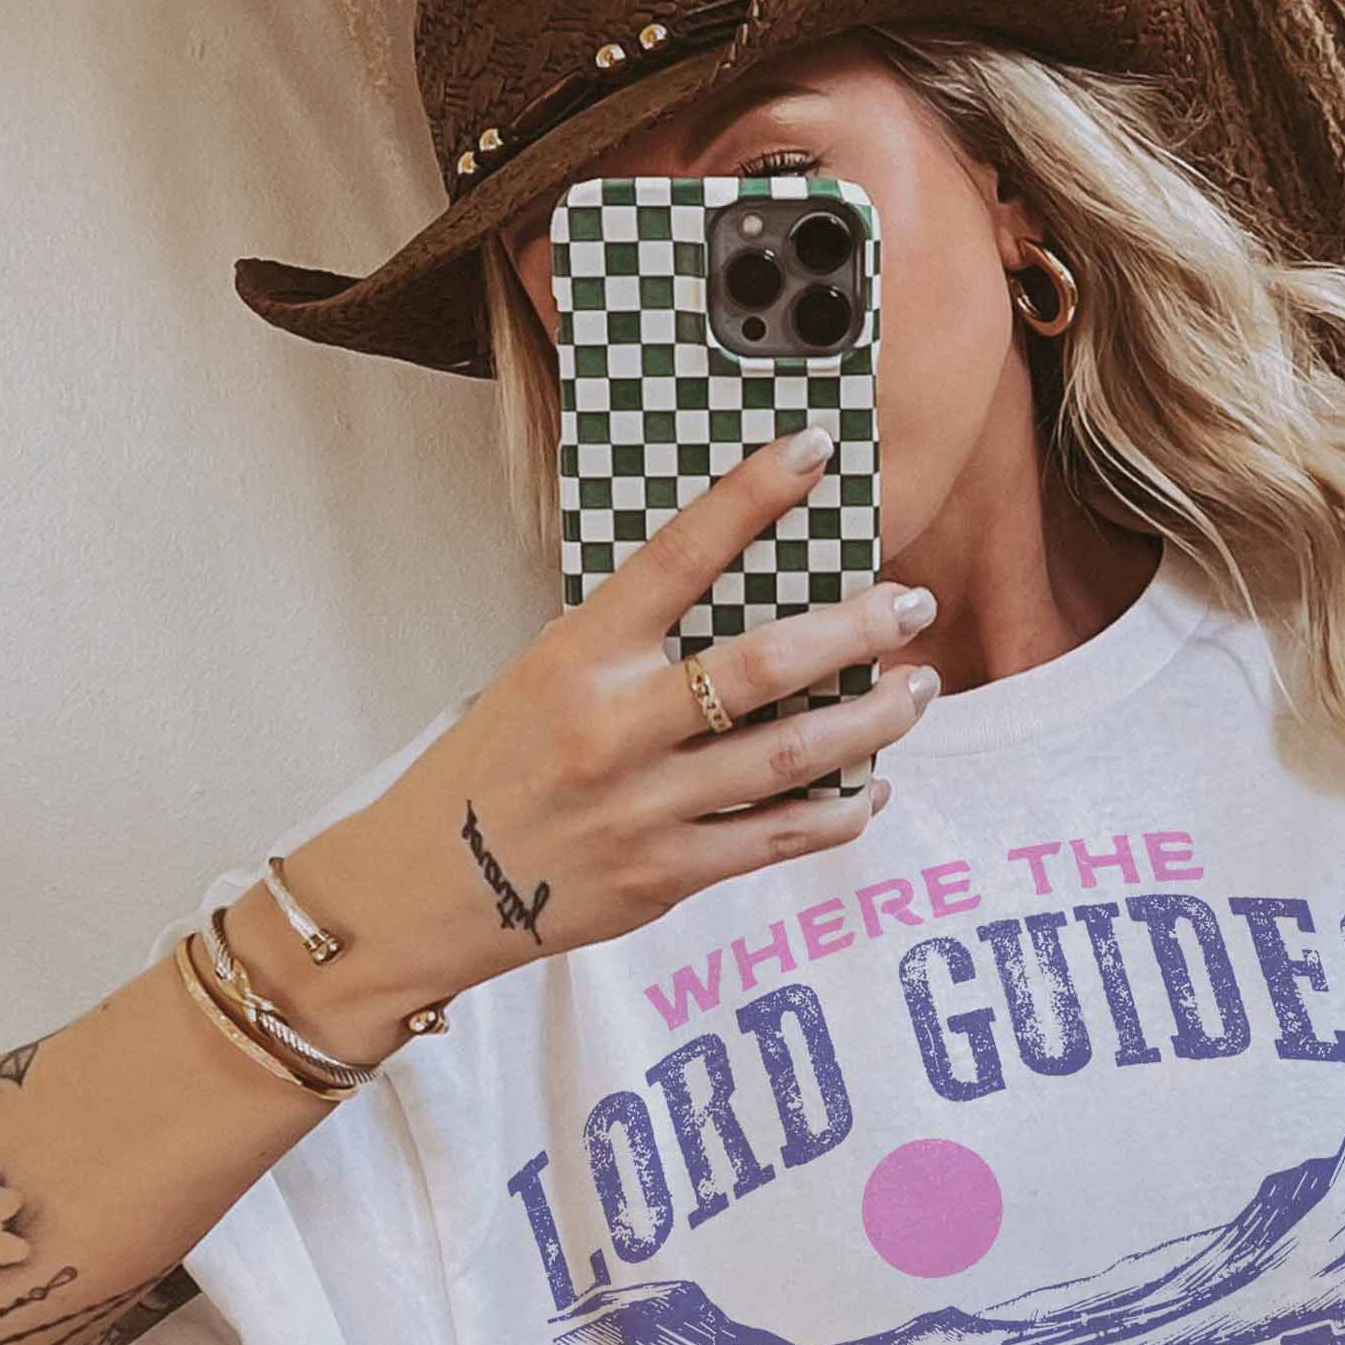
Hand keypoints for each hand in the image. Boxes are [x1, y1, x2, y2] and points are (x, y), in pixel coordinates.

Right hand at [246, 431, 941, 1052]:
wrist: (428, 890)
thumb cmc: (490, 771)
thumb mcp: (539, 680)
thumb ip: (627, 647)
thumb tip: (740, 602)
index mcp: (577, 657)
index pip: (676, 556)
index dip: (751, 498)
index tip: (814, 454)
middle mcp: (613, 728)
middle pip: (764, 664)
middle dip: (856, 627)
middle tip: (909, 604)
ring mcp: (644, 806)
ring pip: (791, 755)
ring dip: (872, 720)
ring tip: (916, 690)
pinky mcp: (667, 874)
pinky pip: (778, 836)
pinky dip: (839, 809)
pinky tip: (870, 787)